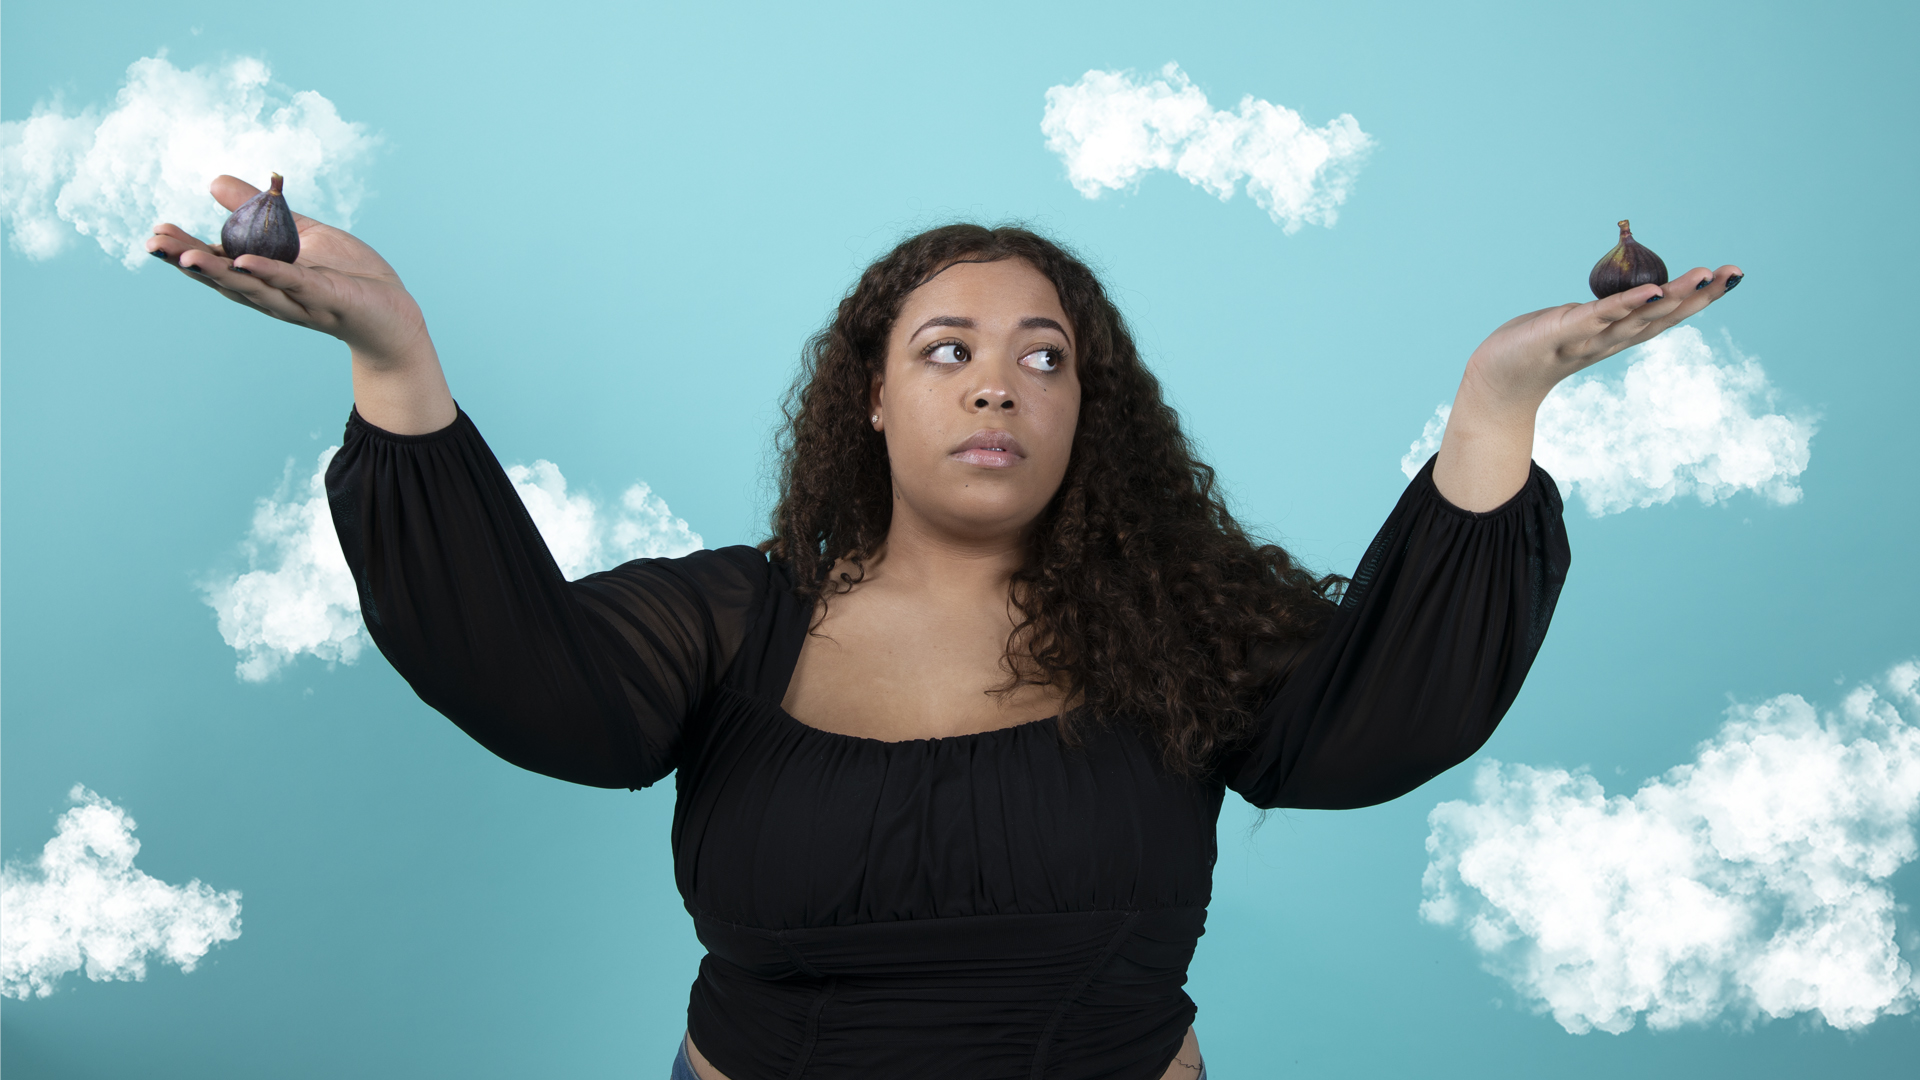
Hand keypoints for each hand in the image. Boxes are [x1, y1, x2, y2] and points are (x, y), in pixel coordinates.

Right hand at [147, 175, 454, 432]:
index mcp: (263, 278)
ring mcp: (299, 300)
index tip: (154, 234)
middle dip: (188, 261)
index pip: (217, 264)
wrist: (395, 311)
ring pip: (252, 286)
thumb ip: (258, 211)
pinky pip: (295, 285)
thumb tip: (213, 182)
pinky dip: (269, 273)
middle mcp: (274, 294)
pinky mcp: (327, 299)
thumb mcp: (299, 232)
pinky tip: (244, 261)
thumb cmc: (349, 275)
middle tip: (153, 243)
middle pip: (224, 278)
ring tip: (184, 257)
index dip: (185, 252)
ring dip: (217, 272)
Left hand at [1466, 265, 1745, 406]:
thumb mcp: (1580, 322)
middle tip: (1734, 273)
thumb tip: (1629, 292)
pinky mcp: (1559, 333)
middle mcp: (1609, 339)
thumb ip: (1607, 312)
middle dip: (1699, 295)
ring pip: (1636, 317)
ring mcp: (1587, 338)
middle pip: (1661, 316)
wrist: (1497, 381)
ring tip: (1702, 274)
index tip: (1732, 276)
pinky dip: (1623, 305)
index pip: (1665, 313)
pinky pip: (1596, 317)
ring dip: (1671, 297)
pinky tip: (1649, 291)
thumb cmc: (1538, 347)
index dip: (1699, 297)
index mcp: (1617, 334)